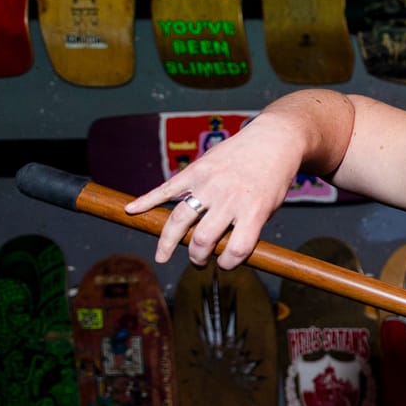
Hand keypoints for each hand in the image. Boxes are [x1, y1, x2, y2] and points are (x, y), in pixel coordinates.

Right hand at [125, 118, 302, 268]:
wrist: (273, 142)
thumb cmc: (273, 180)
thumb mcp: (270, 208)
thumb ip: (248, 227)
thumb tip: (221, 251)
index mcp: (254, 211)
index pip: (236, 250)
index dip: (228, 264)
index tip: (225, 264)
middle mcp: (229, 198)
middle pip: (202, 239)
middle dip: (197, 256)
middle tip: (198, 261)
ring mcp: (210, 184)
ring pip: (180, 220)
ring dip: (168, 242)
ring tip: (163, 255)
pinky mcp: (196, 171)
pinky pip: (167, 189)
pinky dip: (146, 200)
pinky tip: (132, 211)